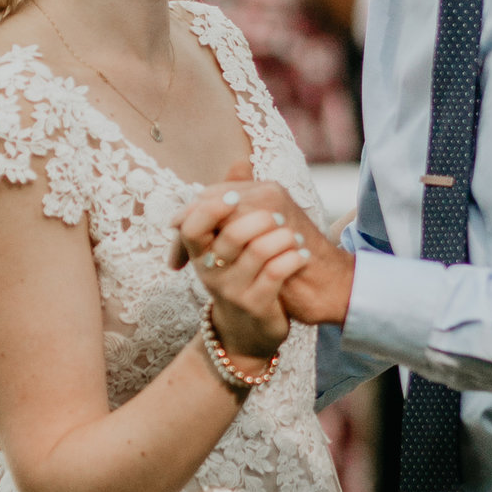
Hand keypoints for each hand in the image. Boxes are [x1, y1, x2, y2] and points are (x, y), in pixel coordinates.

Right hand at [175, 175, 355, 337]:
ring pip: (259, 251)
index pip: (191, 226)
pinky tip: (300, 255)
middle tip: (278, 216)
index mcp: (201, 253)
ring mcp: (233, 291)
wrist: (251, 329)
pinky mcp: (256, 305)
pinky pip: (277, 273)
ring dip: (284, 238)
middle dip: (261, 219)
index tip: (233, 199)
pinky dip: (293, 258)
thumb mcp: (231, 242)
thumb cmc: (242, 275)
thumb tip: (239, 162)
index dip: (210, 209)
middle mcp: (211, 273)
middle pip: (231, 234)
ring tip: (295, 237)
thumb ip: (235, 201)